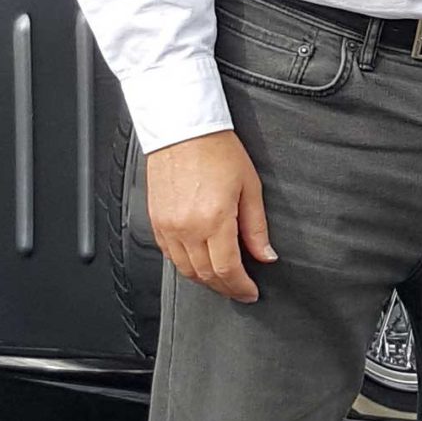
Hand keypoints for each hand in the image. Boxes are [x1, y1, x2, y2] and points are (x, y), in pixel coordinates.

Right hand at [145, 129, 275, 301]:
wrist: (183, 128)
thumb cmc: (217, 150)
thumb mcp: (250, 186)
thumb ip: (256, 227)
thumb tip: (266, 255)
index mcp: (214, 220)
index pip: (227, 270)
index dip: (241, 287)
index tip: (251, 292)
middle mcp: (187, 228)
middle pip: (206, 275)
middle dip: (225, 287)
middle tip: (240, 289)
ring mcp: (167, 227)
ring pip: (185, 270)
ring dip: (205, 280)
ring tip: (222, 279)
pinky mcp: (155, 221)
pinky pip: (170, 255)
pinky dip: (186, 265)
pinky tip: (199, 261)